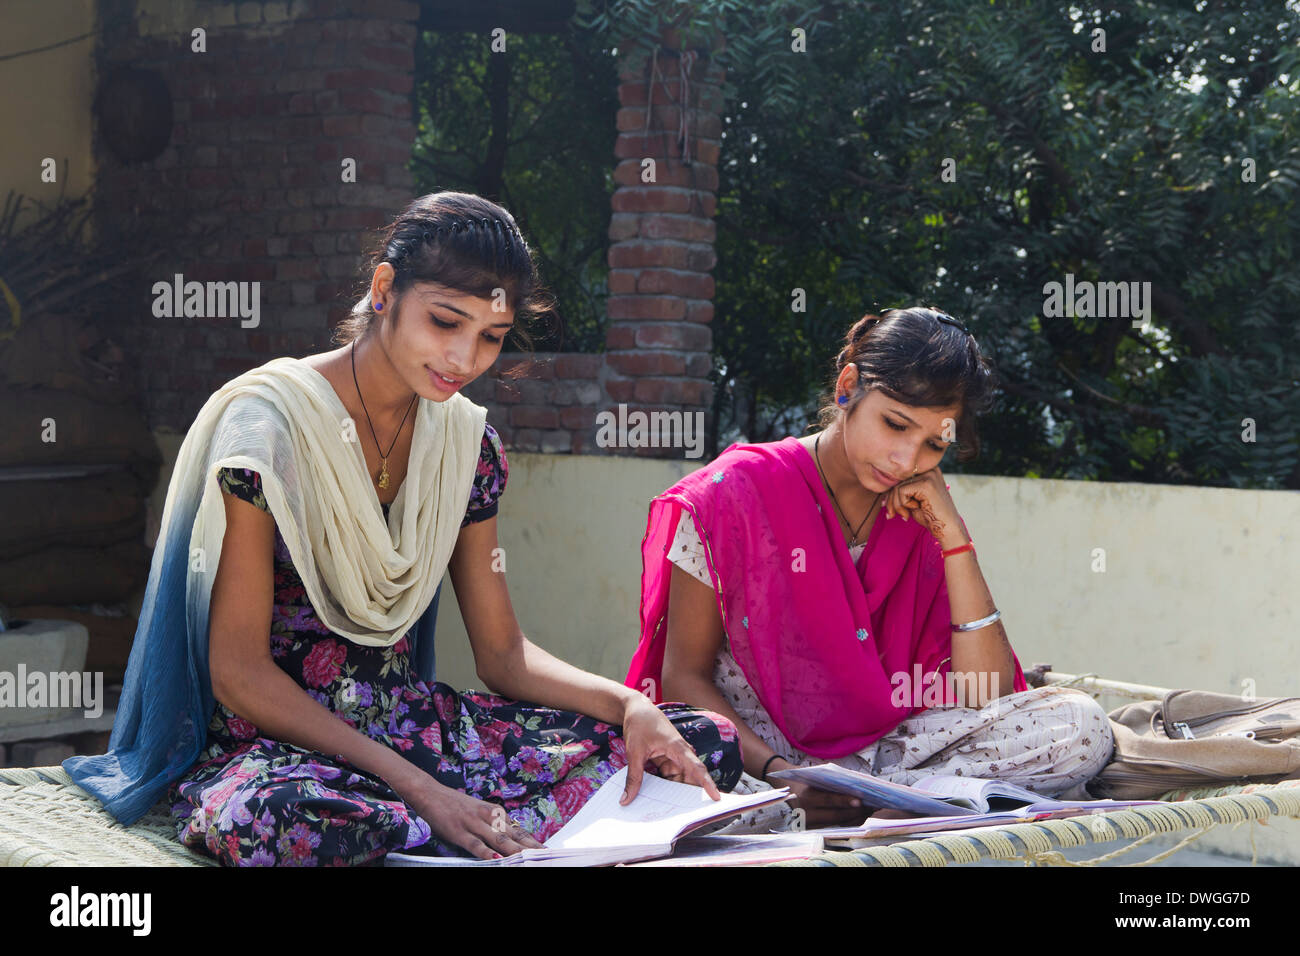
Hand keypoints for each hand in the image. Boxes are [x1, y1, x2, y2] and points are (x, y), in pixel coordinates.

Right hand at [393, 771, 544, 860]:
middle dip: (529, 847)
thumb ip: (493, 823)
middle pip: (513, 835)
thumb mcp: (478, 811)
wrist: (431, 793)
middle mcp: (488, 817)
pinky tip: (494, 858)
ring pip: (497, 839)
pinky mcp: (459, 832)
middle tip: (545, 855)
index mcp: (494, 813)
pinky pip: (474, 844)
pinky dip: (484, 852)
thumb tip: (510, 837)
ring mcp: (474, 824)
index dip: (531, 840)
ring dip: (513, 850)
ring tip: (527, 859)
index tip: (545, 849)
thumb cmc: (455, 804)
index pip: (517, 830)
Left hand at [619, 693, 721, 804]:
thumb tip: (626, 799)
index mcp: (678, 748)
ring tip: (665, 810)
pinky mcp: (666, 759)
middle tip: (685, 815)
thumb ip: (633, 777)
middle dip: (688, 795)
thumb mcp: (634, 752)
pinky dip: (663, 785)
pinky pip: (668, 776)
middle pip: (689, 778)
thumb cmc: (639, 724)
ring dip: (672, 792)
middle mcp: (680, 753)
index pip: (697, 768)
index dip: (707, 783)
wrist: (636, 708)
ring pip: (678, 779)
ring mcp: (673, 757)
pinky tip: (656, 797)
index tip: (716, 797)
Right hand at [767, 760, 868, 828]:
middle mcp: (807, 813)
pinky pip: (836, 828)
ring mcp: (810, 825)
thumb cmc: (806, 778)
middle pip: (836, 816)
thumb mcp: (816, 776)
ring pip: (838, 824)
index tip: (861, 801)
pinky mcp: (815, 830)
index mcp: (806, 797)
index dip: (845, 801)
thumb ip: (833, 781)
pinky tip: (860, 815)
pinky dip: (850, 822)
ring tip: (870, 810)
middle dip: (855, 812)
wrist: (787, 789)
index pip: (828, 800)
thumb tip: (857, 786)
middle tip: (872, 806)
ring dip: (856, 818)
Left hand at [883, 466, 964, 547]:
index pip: (901, 477)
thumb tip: (882, 491)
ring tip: (905, 515)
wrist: (948, 529)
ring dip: (896, 505)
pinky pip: (901, 492)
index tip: (888, 507)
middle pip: (898, 480)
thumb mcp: (913, 499)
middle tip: (891, 515)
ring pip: (897, 487)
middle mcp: (930, 469)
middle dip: (890, 500)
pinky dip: (902, 505)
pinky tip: (913, 511)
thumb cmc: (930, 515)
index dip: (891, 493)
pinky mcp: (926, 484)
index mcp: (928, 470)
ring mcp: (929, 475)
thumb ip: (902, 491)